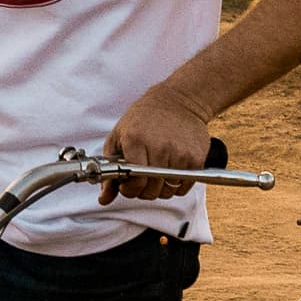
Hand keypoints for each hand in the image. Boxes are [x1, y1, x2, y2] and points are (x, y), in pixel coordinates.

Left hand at [100, 82, 213, 203]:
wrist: (177, 102)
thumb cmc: (144, 119)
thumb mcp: (118, 138)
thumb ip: (109, 172)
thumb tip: (104, 198)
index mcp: (136, 141)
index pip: (135, 183)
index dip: (130, 189)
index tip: (129, 183)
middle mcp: (160, 148)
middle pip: (152, 190)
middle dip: (144, 190)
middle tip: (143, 177)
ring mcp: (180, 154)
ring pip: (168, 191)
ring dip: (161, 188)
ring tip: (157, 171)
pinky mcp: (196, 159)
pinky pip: (184, 187)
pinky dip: (176, 184)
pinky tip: (171, 170)